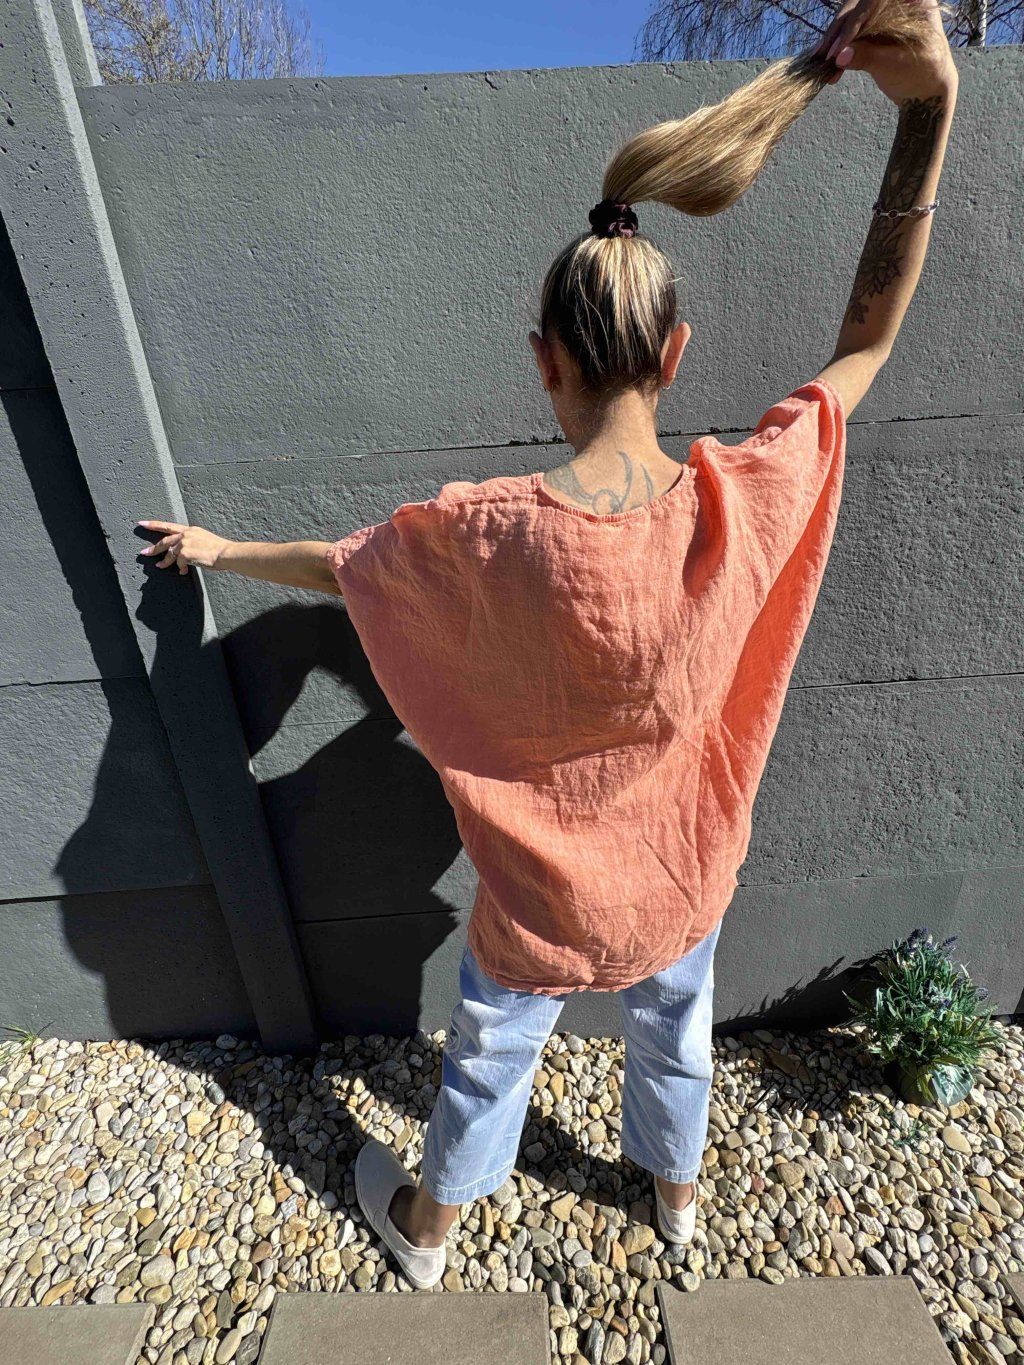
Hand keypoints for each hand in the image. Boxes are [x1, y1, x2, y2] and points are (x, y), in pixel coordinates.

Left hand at [136, 519, 231, 573]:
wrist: (227, 553)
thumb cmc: (220, 550)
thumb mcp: (204, 540)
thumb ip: (193, 542)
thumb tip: (184, 554)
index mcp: (190, 530)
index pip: (169, 526)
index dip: (154, 524)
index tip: (143, 523)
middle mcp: (186, 534)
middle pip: (164, 541)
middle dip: (153, 548)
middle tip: (144, 552)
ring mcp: (185, 543)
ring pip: (170, 554)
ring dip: (165, 562)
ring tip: (160, 567)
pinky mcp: (185, 553)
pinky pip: (179, 563)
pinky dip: (181, 569)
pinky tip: (184, 572)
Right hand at [811, 0, 957, 103]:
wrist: (926, 90)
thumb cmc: (924, 73)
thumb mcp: (898, 65)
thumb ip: (869, 57)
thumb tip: (840, 56)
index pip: (875, 1)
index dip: (854, 23)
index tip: (838, 48)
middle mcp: (893, 2)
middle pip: (857, 7)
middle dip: (838, 31)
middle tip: (823, 54)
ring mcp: (880, 14)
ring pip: (848, 19)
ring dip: (833, 41)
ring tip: (821, 63)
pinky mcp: (869, 30)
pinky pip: (848, 34)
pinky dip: (836, 49)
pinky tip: (826, 65)